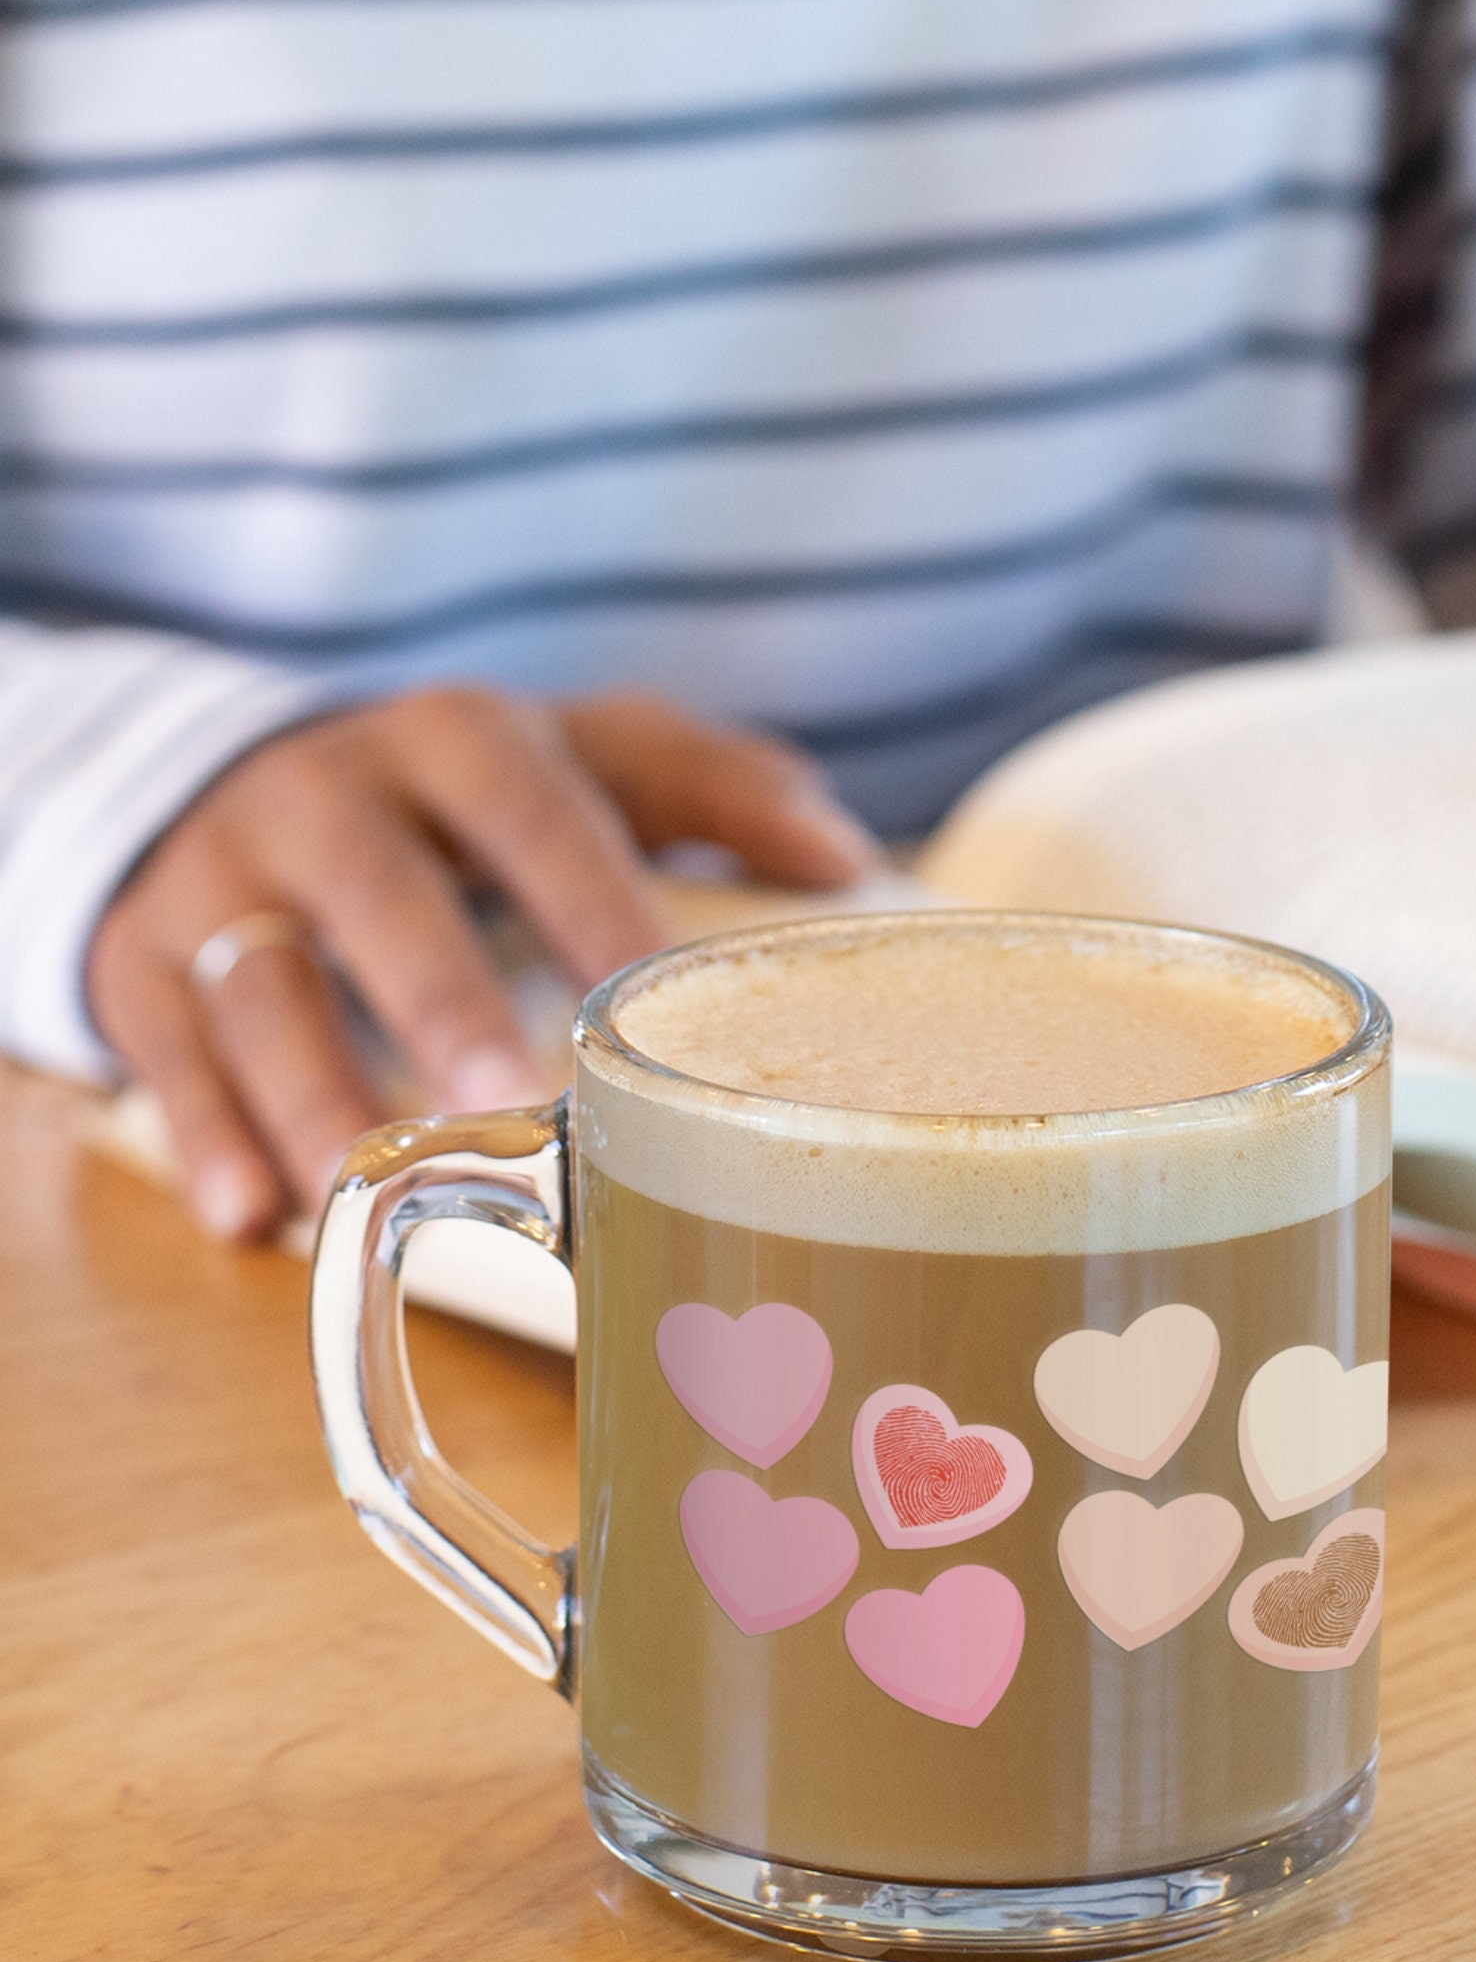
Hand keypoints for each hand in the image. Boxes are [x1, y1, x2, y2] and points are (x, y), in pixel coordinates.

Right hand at [87, 686, 875, 1240]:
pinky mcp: (143, 962)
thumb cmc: (464, 798)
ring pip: (258, 983)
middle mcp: (328, 797)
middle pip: (380, 893)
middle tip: (508, 1096)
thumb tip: (847, 858)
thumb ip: (708, 790)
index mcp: (456, 745)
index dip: (583, 892)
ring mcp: (223, 881)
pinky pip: (165, 1049)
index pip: (528, 806)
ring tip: (361, 1187)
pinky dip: (202, 1135)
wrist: (238, 782)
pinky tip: (251, 1215)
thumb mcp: (580, 758)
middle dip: (438, 993)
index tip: (642, 990)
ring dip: (309, 1085)